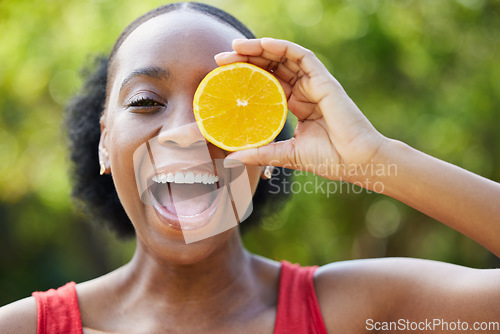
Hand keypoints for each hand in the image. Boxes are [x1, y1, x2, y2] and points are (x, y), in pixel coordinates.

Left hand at [215, 38, 386, 181]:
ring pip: (284, 58)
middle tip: (221, 59)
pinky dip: (283, 47)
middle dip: (246, 60)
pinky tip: (263, 44)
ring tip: (235, 47)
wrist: (356, 161)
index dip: (245, 78)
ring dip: (259, 49)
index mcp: (296, 106)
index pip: (266, 84)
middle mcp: (303, 92)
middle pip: (271, 68)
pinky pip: (302, 56)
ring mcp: (314, 84)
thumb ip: (259, 154)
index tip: (222, 76)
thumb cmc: (328, 160)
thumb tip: (230, 159)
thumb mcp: (284, 155)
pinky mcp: (324, 80)